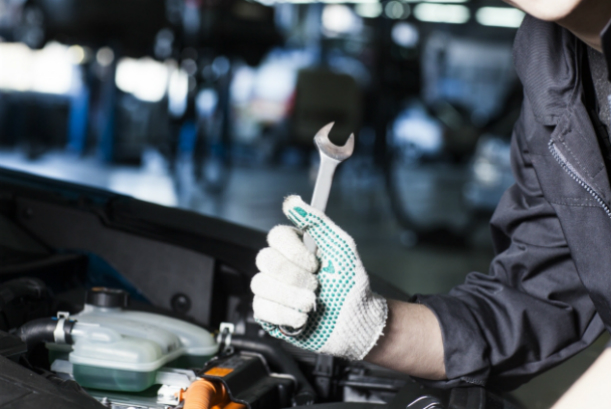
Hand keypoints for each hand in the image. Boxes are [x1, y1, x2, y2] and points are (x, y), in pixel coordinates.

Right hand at [251, 195, 387, 359]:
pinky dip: (286, 314)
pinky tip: (302, 317)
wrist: (355, 322)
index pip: (275, 236)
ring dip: (292, 297)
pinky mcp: (268, 313)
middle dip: (296, 277)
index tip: (316, 264)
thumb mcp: (340, 247)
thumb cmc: (350, 284)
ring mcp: (271, 289)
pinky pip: (261, 308)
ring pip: (261, 284)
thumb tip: (292, 201)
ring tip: (312, 303)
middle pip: (265, 260)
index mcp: (293, 247)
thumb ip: (318, 221)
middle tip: (316, 285)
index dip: (294, 252)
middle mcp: (279, 266)